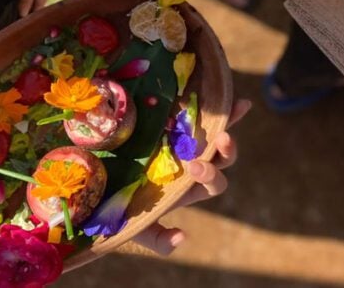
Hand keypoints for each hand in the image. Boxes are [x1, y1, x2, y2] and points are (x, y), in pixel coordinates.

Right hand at [132, 99, 250, 254]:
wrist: (100, 178)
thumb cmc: (119, 207)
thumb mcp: (136, 227)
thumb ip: (157, 238)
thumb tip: (182, 236)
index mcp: (188, 187)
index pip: (212, 184)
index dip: (210, 176)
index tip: (194, 166)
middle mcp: (193, 164)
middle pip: (221, 160)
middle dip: (225, 151)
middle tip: (220, 140)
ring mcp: (189, 142)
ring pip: (217, 136)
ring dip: (229, 127)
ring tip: (234, 113)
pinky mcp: (180, 122)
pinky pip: (209, 117)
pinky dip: (228, 111)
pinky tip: (244, 104)